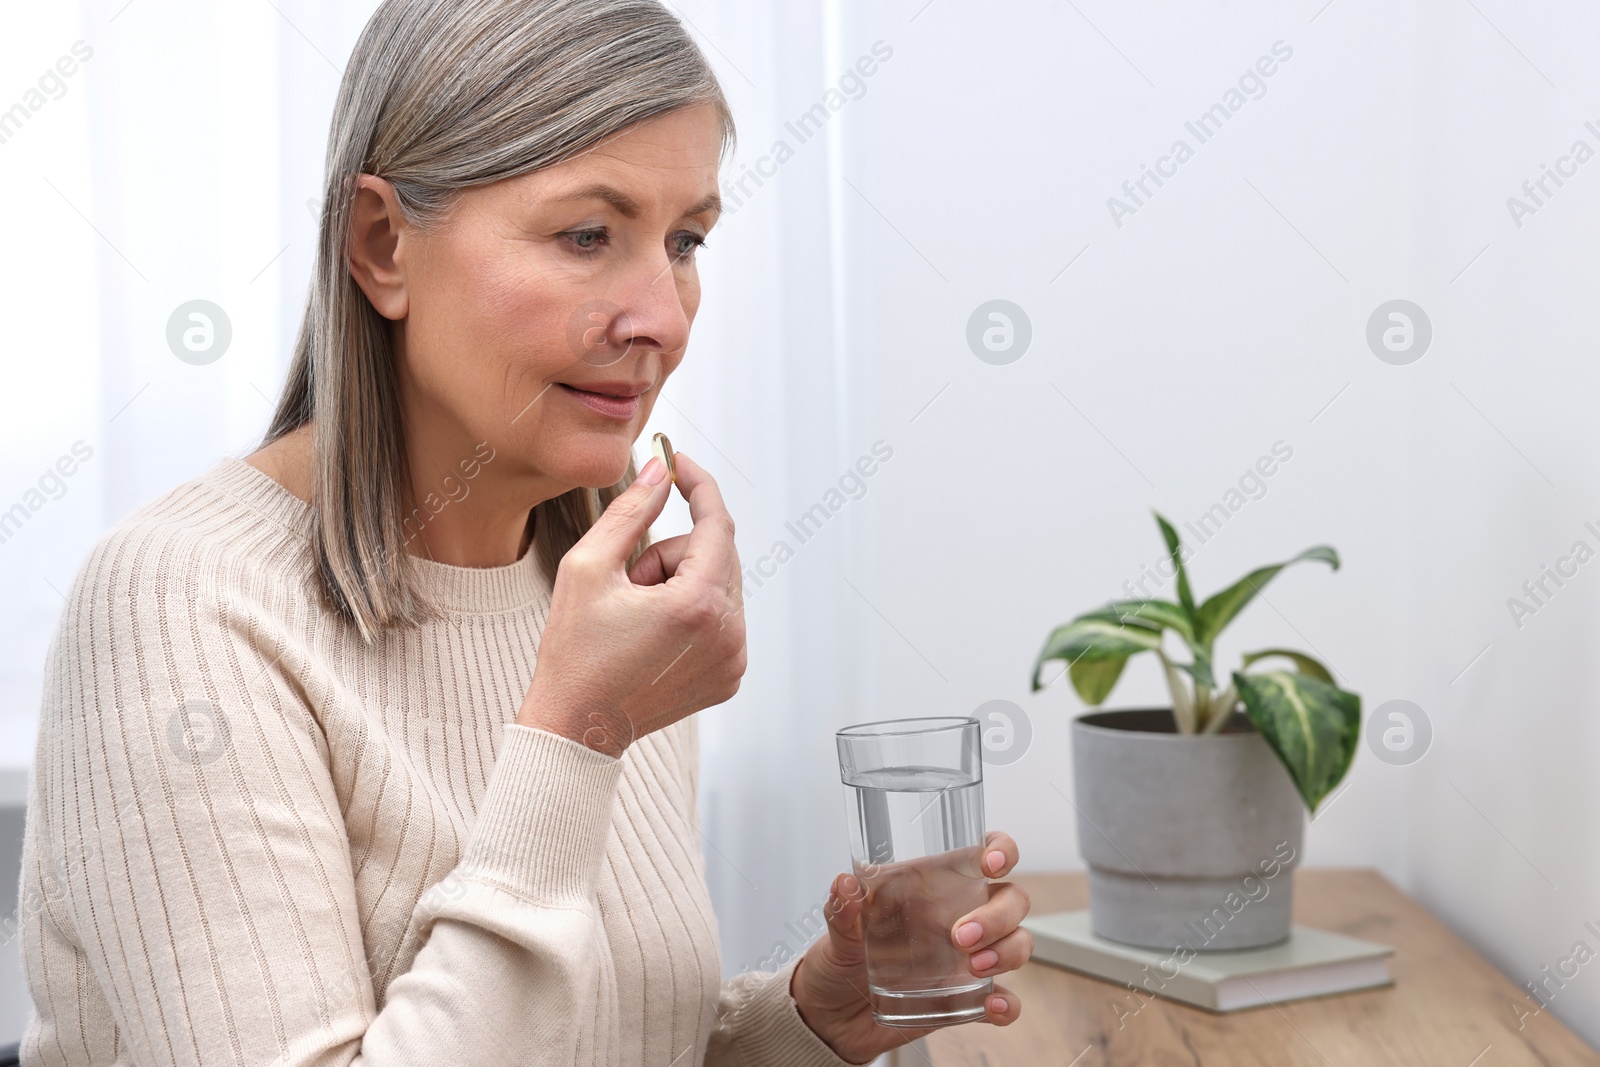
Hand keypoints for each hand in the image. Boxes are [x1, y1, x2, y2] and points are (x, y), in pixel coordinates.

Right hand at [516, 450, 745, 755]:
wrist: (575, 727)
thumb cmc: (574, 652)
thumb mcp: (589, 567)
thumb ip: (631, 511)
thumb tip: (660, 471)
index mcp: (698, 605)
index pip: (717, 524)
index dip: (698, 486)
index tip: (679, 463)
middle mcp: (728, 634)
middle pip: (717, 555)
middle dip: (672, 553)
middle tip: (628, 580)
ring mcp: (734, 659)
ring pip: (719, 585)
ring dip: (682, 584)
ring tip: (637, 614)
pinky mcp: (730, 676)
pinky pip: (722, 619)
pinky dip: (692, 613)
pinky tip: (653, 635)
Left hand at [790, 831, 1030, 1063]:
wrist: (830, 1017)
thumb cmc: (839, 958)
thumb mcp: (836, 930)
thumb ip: (843, 908)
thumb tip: (844, 884)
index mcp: (933, 886)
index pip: (983, 854)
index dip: (1001, 850)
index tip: (992, 863)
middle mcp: (959, 916)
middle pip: (1011, 899)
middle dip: (999, 915)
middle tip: (960, 936)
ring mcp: (968, 958)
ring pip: (1018, 942)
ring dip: (1008, 952)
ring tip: (973, 967)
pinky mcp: (966, 999)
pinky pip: (1004, 998)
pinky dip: (1008, 1003)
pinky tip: (992, 1006)